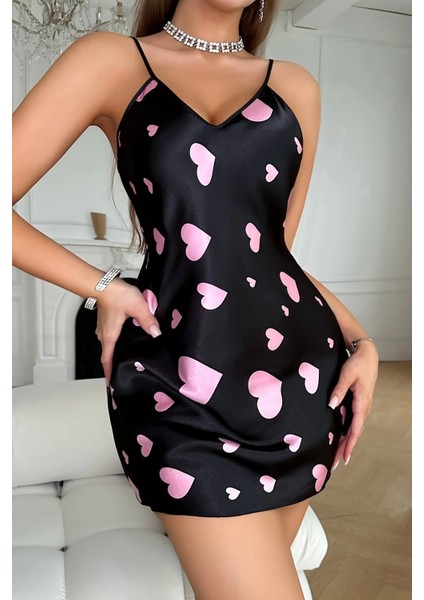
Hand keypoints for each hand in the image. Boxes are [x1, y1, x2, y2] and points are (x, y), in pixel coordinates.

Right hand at [94, 278, 161, 383]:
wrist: (103, 282)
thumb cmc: (116, 295)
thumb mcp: (137, 308)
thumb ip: (148, 321)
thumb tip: (156, 333)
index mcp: (110, 336)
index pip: (107, 359)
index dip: (109, 372)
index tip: (111, 383)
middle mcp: (104, 333)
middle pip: (107, 353)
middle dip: (114, 363)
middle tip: (121, 372)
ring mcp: (103, 326)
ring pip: (109, 344)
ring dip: (115, 351)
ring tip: (125, 357)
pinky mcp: (105, 319)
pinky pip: (110, 335)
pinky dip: (116, 341)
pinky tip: (126, 338)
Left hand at [329, 342, 378, 468]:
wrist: (367, 355)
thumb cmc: (357, 364)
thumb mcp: (346, 375)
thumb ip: (338, 390)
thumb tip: (331, 405)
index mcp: (362, 403)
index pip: (355, 429)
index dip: (349, 445)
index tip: (344, 458)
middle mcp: (363, 408)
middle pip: (354, 433)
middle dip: (345, 449)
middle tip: (334, 464)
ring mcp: (362, 406)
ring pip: (353, 429)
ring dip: (346, 442)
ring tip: (336, 455)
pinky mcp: (358, 403)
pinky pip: (353, 422)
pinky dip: (347, 432)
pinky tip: (340, 437)